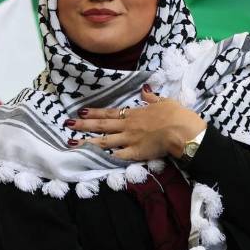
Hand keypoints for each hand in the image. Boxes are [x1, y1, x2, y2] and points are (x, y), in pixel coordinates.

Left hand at [72, 88, 204, 161]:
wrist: (183, 131)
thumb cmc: (176, 114)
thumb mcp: (164, 101)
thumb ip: (152, 97)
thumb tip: (145, 90)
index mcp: (133, 114)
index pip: (109, 113)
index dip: (94, 113)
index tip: (81, 112)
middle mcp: (127, 126)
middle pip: (101, 125)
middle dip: (83, 125)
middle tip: (67, 124)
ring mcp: (130, 140)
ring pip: (104, 141)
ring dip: (87, 142)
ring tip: (72, 142)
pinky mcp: (135, 153)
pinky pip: (117, 156)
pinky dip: (105, 157)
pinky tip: (93, 159)